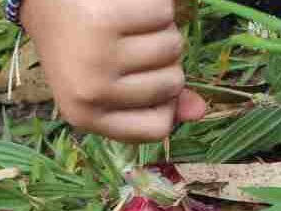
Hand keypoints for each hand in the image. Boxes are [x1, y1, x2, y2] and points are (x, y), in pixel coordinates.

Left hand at [20, 0, 205, 141]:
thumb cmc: (79, 44)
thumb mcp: (106, 83)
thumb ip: (155, 101)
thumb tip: (201, 110)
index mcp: (86, 117)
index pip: (157, 129)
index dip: (166, 105)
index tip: (152, 83)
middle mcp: (90, 92)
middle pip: (171, 84)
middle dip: (165, 61)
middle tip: (133, 44)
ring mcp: (97, 56)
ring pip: (173, 46)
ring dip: (162, 29)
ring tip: (130, 23)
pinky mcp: (105, 18)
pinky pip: (164, 13)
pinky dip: (156, 4)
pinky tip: (129, 4)